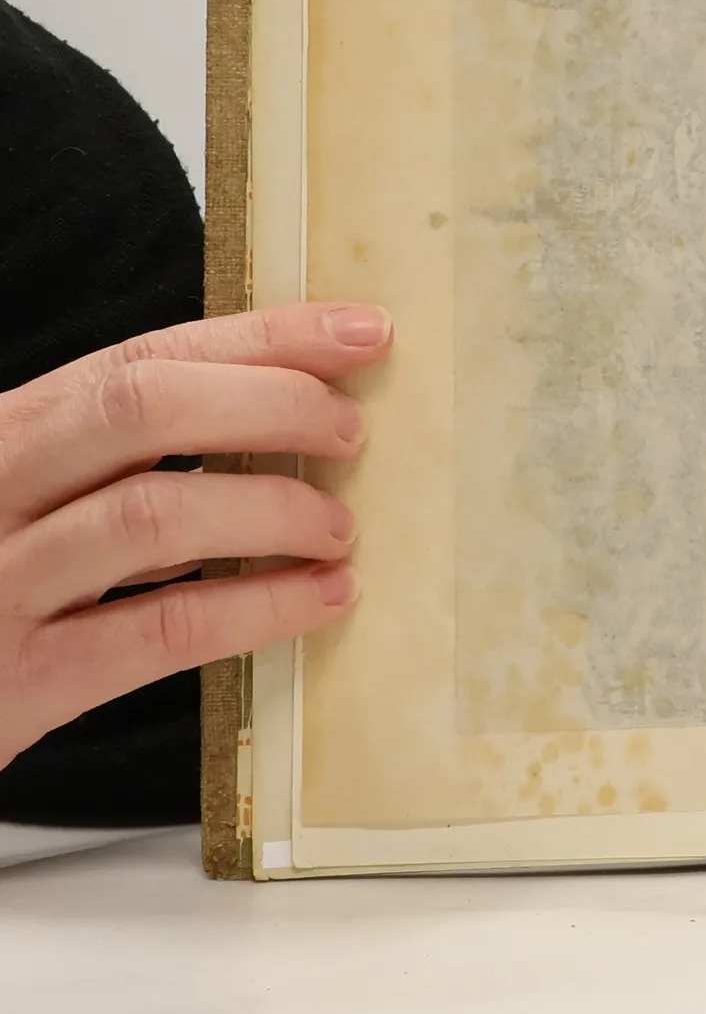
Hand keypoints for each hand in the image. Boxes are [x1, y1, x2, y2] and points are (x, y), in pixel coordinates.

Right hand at [0, 303, 391, 770]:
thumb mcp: (39, 495)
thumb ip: (126, 459)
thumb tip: (291, 413)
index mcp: (11, 430)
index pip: (144, 356)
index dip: (264, 339)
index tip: (361, 332)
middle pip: (140, 409)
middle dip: (271, 405)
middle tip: (350, 432)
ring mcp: (0, 581)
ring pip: (152, 514)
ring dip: (272, 511)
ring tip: (338, 530)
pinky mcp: (22, 681)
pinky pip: (160, 629)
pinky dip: (258, 606)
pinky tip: (322, 596)